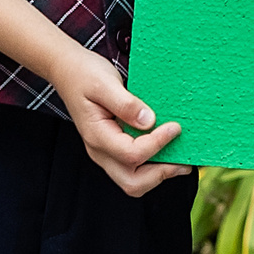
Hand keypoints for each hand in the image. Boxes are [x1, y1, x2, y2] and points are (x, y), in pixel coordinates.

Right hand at [51, 43, 187, 197]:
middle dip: (161, 175)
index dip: (157, 144)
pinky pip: (134, 168)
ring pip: (134, 181)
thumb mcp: (105, 83)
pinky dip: (154, 166)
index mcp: (97, 135)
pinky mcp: (114, 148)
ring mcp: (107, 152)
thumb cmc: (85, 74)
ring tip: (183, 161)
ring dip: (160, 175)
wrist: (68, 71)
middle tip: (185, 162)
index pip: (132, 154)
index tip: (175, 127)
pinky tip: (170, 152)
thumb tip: (150, 121)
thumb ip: (126, 103)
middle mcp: (101, 150)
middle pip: (132, 182)